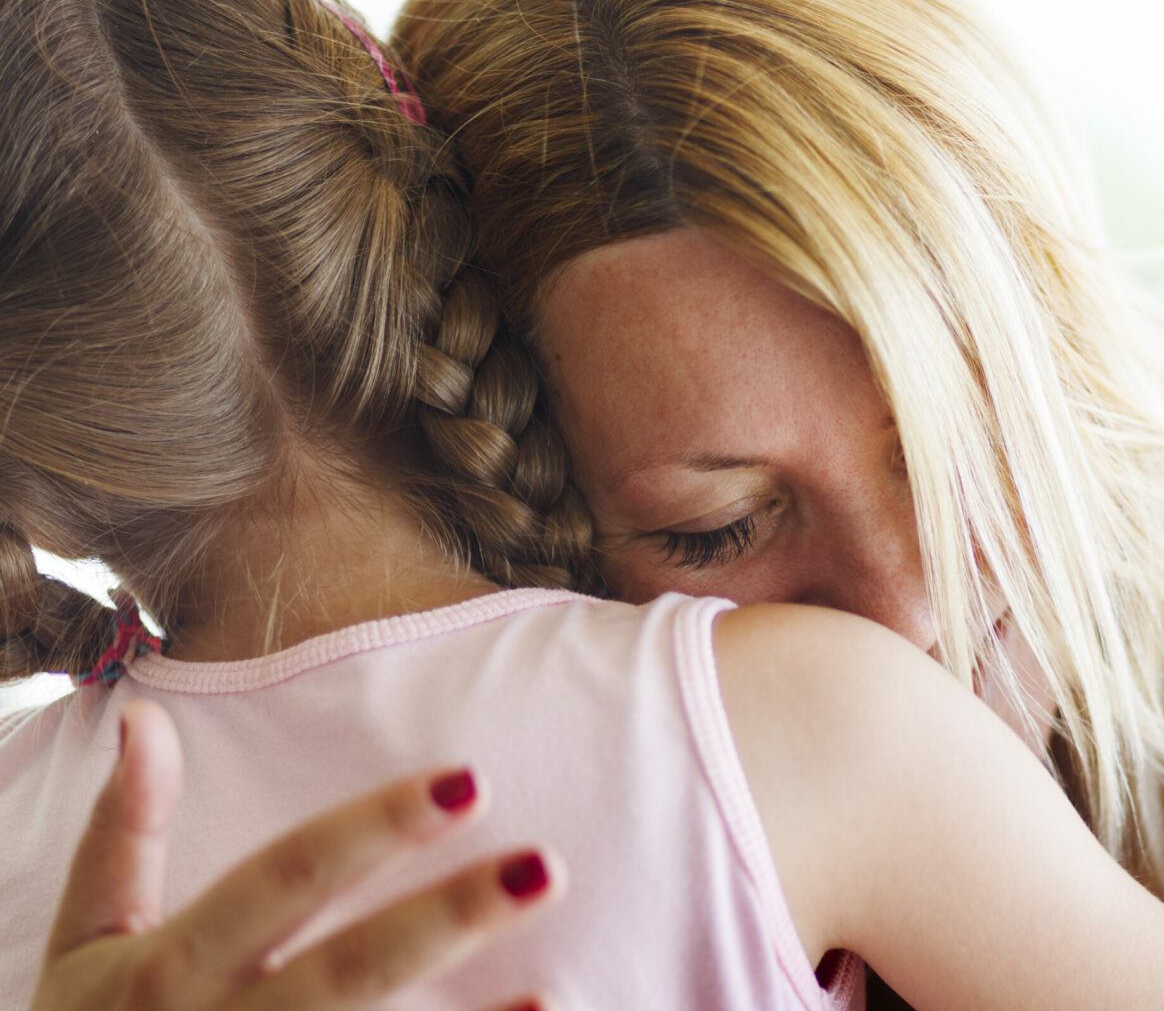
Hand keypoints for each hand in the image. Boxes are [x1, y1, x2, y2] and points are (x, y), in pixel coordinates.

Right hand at [31, 699, 558, 1010]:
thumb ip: (121, 833)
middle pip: (351, 971)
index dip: (374, 829)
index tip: (469, 778)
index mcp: (171, 968)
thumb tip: (145, 716)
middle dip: (447, 919)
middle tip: (544, 865)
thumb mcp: (83, 941)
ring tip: (555, 957)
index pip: (287, 880)